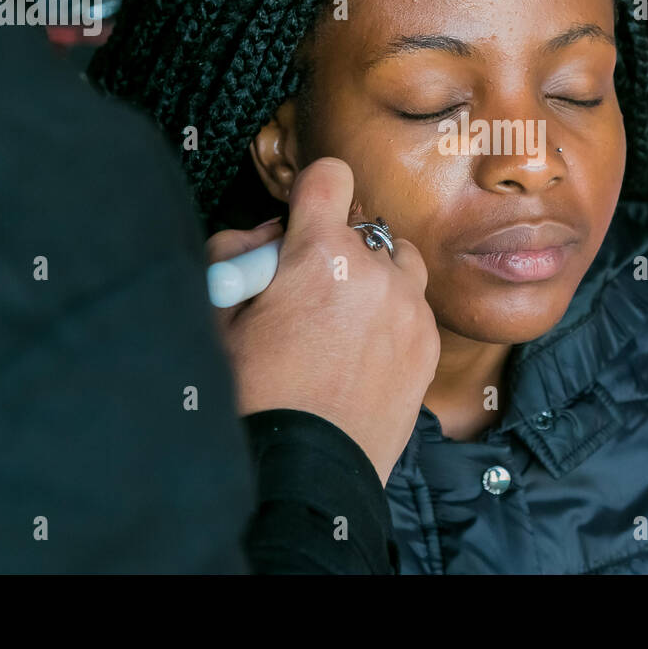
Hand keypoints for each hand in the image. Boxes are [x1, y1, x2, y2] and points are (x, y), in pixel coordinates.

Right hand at [205, 157, 439, 485]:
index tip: (301, 217)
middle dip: (334, 250)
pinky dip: (392, 317)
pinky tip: (360, 355)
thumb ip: (238, 255)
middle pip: (362, 227)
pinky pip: (414, 307)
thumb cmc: (252, 396)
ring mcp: (411, 309)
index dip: (311, 191)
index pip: (330, 176)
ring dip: (373, 277)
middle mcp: (376, 273)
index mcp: (321, 255)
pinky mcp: (429, 345)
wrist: (303, 472)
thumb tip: (267, 237)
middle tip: (304, 296)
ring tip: (340, 322)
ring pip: (398, 263)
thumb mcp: (218, 315)